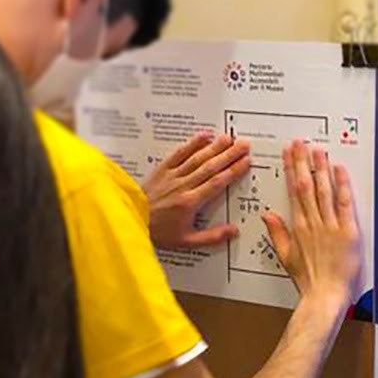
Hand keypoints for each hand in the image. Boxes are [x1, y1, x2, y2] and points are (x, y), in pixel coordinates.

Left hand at [144, 131, 249, 249]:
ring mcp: (172, 175)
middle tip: (244, 144)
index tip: (245, 162)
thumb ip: (211, 237)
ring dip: (214, 147)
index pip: (217, 182)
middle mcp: (183, 185)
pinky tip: (203, 136)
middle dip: (229, 154)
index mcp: (190, 202)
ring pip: (197, 157)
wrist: (132, 220)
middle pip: (211, 166)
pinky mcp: (162, 169)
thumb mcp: (186, 241)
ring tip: (228, 138)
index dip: (233, 170)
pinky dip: (191, 143)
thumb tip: (233, 231)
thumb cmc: (158, 231)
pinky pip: (178, 153)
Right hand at [263, 140, 362, 307]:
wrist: (324, 295)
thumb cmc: (308, 280)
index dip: (290, 169)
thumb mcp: (286, 256)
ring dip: (320, 168)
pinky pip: (344, 204)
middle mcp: (313, 222)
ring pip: (322, 190)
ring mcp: (330, 225)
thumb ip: (277, 233)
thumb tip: (267, 215)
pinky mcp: (347, 232)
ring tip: (318, 150)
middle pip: (305, 185)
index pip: (292, 191)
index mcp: (298, 227)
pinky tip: (339, 170)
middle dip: (302, 162)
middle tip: (300, 143)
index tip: (289, 154)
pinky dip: (342, 186)